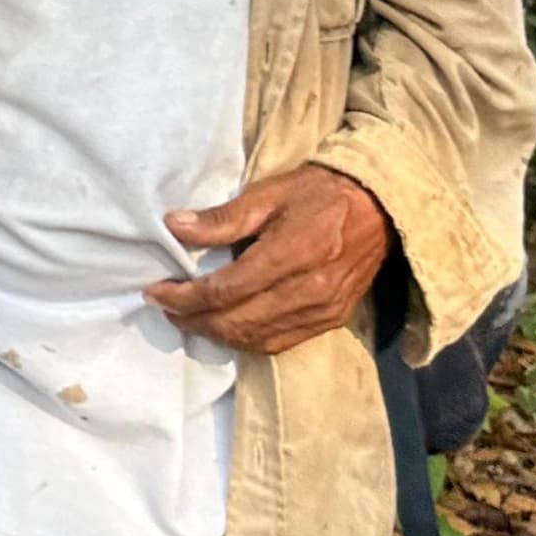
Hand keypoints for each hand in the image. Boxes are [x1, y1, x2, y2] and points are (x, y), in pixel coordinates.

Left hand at [146, 166, 390, 356]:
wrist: (381, 206)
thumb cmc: (319, 193)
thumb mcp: (269, 193)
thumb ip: (222, 218)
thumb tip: (174, 226)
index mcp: (292, 254)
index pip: (224, 290)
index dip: (183, 296)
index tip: (154, 291)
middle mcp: (309, 290)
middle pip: (236, 321)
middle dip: (192, 319)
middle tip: (163, 307)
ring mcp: (323, 310)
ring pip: (256, 338)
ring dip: (215, 334)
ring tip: (186, 318)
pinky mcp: (332, 319)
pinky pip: (280, 342)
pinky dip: (246, 341)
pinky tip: (226, 328)